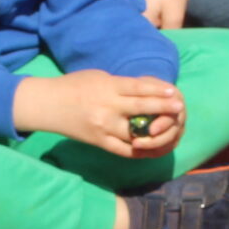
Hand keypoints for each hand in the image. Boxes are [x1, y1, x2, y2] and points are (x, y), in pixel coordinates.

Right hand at [14, 69, 185, 156]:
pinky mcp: (100, 142)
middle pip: (140, 109)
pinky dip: (141, 150)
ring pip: (135, 133)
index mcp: (107, 88)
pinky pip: (125, 150)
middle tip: (180, 107)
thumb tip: (147, 90)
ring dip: (155, 133)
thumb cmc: (74, 86)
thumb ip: (122, 85)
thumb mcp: (99, 77)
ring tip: (170, 130)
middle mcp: (107, 108)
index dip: (158, 90)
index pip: (138, 88)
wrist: (48, 105)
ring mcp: (103, 128)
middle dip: (162, 108)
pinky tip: (154, 147)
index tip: (174, 91)